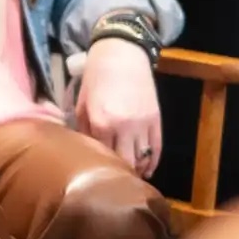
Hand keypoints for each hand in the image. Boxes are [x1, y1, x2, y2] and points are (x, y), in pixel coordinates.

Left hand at [75, 39, 162, 176]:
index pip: (101, 156)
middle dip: (120, 174)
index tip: (95, 178)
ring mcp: (143, 123)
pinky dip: (152, 161)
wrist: (122, 55)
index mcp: (100, 122)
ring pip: (142, 158)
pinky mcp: (157, 119)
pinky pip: (157, 148)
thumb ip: (84, 130)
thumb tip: (87, 153)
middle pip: (124, 162)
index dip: (99, 169)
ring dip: (137, 170)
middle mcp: (123, 126)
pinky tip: (147, 170)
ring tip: (130, 179)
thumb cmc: (95, 78)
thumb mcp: (81, 104)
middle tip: (113, 183)